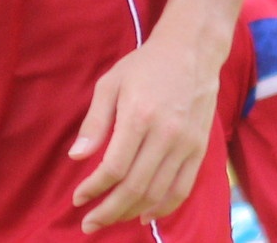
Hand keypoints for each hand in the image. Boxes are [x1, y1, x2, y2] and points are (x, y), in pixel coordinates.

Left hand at [70, 35, 217, 232]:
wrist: (191, 53)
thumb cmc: (144, 66)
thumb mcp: (110, 84)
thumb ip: (95, 123)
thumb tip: (76, 158)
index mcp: (138, 117)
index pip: (113, 167)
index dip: (94, 189)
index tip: (77, 199)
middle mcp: (166, 136)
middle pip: (135, 187)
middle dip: (109, 211)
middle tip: (89, 224)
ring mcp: (186, 145)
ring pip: (158, 193)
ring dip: (132, 212)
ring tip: (111, 219)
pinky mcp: (200, 150)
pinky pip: (183, 189)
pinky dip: (164, 207)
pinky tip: (145, 215)